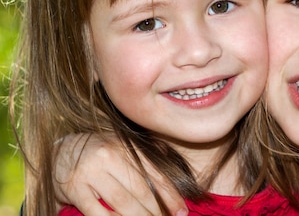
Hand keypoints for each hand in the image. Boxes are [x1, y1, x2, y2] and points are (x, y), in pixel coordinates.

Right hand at [54, 133, 187, 215]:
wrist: (59, 151)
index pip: (155, 174)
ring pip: (122, 202)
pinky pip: (98, 212)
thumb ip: (145, 157)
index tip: (181, 211)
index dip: (171, 195)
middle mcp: (110, 156)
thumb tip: (174, 170)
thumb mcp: (123, 146)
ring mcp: (91, 172)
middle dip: (157, 210)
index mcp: (127, 147)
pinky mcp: (74, 188)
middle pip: (142, 190)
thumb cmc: (99, 151)